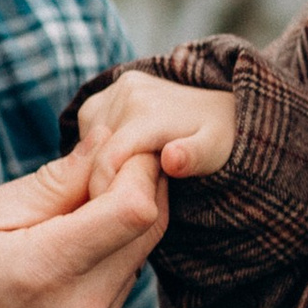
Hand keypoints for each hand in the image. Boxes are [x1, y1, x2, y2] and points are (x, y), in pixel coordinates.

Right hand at [0, 144, 167, 307]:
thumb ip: (51, 182)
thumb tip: (105, 142)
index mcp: (47, 272)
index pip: (136, 208)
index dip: (136, 166)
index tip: (114, 142)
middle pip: (151, 231)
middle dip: (139, 184)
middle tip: (100, 161)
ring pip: (140, 256)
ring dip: (125, 219)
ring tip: (77, 200)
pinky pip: (122, 283)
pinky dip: (112, 250)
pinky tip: (72, 238)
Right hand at [72, 68, 237, 197]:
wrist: (219, 108)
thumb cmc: (218, 139)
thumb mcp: (215, 153)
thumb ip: (193, 157)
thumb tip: (171, 159)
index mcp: (150, 110)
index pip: (107, 159)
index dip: (104, 192)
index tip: (114, 217)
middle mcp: (128, 91)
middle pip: (96, 154)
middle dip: (106, 180)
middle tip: (132, 197)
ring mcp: (112, 90)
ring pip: (88, 145)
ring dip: (101, 166)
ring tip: (133, 175)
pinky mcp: (102, 95)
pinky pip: (88, 134)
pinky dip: (98, 153)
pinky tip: (126, 158)